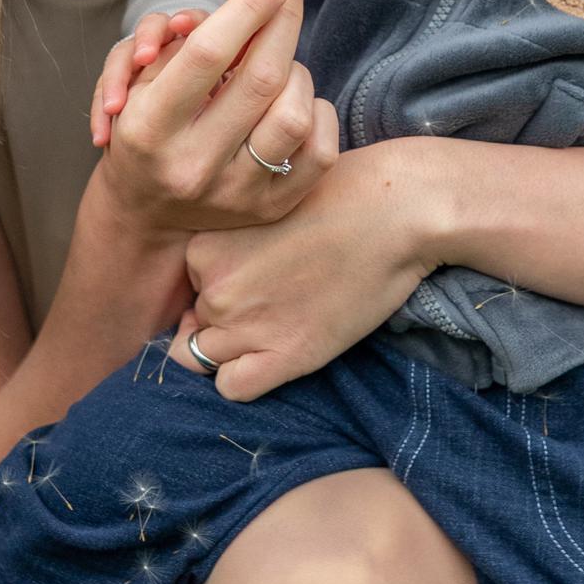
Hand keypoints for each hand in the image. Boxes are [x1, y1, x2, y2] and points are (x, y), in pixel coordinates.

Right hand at [94, 0, 336, 238]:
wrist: (146, 210)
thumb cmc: (145, 129)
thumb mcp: (145, 81)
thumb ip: (192, 36)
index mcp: (149, 129)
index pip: (208, 54)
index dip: (248, 8)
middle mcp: (192, 167)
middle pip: (260, 79)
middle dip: (282, 23)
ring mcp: (234, 195)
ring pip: (294, 115)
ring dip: (295, 71)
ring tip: (279, 59)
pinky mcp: (270, 210)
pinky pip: (321, 151)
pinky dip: (316, 112)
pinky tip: (294, 99)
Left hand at [181, 141, 447, 400]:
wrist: (394, 213)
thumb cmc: (339, 196)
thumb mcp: (263, 205)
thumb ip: (228, 241)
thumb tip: (210, 285)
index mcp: (203, 247)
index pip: (189, 287)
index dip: (218, 287)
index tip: (256, 278)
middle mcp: (215, 289)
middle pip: (196, 323)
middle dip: (224, 319)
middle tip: (274, 299)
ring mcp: (246, 325)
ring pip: (204, 358)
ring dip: (234, 349)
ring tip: (278, 324)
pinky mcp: (284, 355)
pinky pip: (233, 388)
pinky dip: (246, 378)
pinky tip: (278, 354)